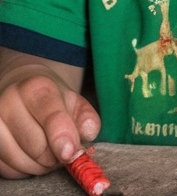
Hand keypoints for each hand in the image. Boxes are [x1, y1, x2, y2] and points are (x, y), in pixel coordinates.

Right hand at [0, 64, 97, 178]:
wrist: (19, 91)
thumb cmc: (51, 98)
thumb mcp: (73, 100)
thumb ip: (85, 116)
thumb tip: (89, 133)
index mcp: (35, 87)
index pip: (49, 114)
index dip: (61, 136)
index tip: (71, 153)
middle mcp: (8, 103)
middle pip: (36, 145)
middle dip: (56, 155)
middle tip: (65, 150)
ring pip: (21, 161)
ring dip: (41, 166)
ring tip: (50, 152)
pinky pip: (8, 170)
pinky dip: (24, 170)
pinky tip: (32, 156)